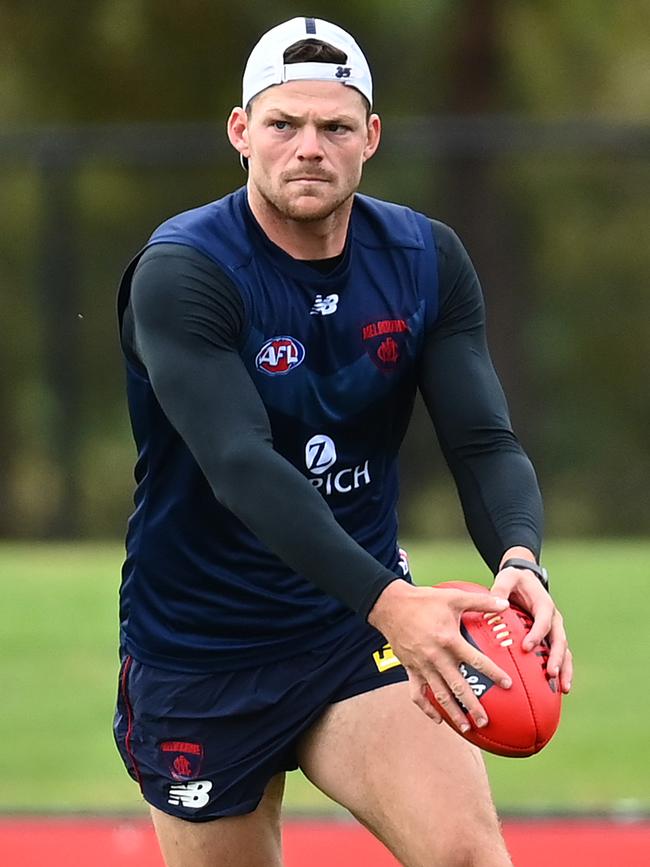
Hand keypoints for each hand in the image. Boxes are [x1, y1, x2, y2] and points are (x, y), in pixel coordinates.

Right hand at [368, 580, 512, 730]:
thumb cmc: (423, 600)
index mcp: (448, 640)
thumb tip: (505, 604)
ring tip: (467, 728)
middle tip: (486, 721)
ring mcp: (422, 665)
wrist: (390, 605)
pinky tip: (437, 718)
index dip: (493, 673)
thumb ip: (481, 602)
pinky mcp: (410, 668)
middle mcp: (436, 657)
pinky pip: (417, 693)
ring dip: (453, 712)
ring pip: (439, 694)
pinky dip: (426, 708)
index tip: (507, 685)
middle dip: (473, 705)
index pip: (475, 660)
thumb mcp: (453, 597)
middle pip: (457, 686)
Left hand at [491, 559, 572, 694]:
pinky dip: (562, 671)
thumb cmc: (514, 580)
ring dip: (565, 669)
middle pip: (559, 640)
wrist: (525, 579)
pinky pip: (560, 655)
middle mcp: (553, 619)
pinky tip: (558, 690)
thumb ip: (500, 590)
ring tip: (564, 689)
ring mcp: (555, 630)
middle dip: (557, 658)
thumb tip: (492, 604)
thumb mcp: (507, 578)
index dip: (537, 634)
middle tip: (551, 673)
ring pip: (565, 651)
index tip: (526, 647)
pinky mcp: (551, 638)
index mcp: (544, 605)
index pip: (543, 621)